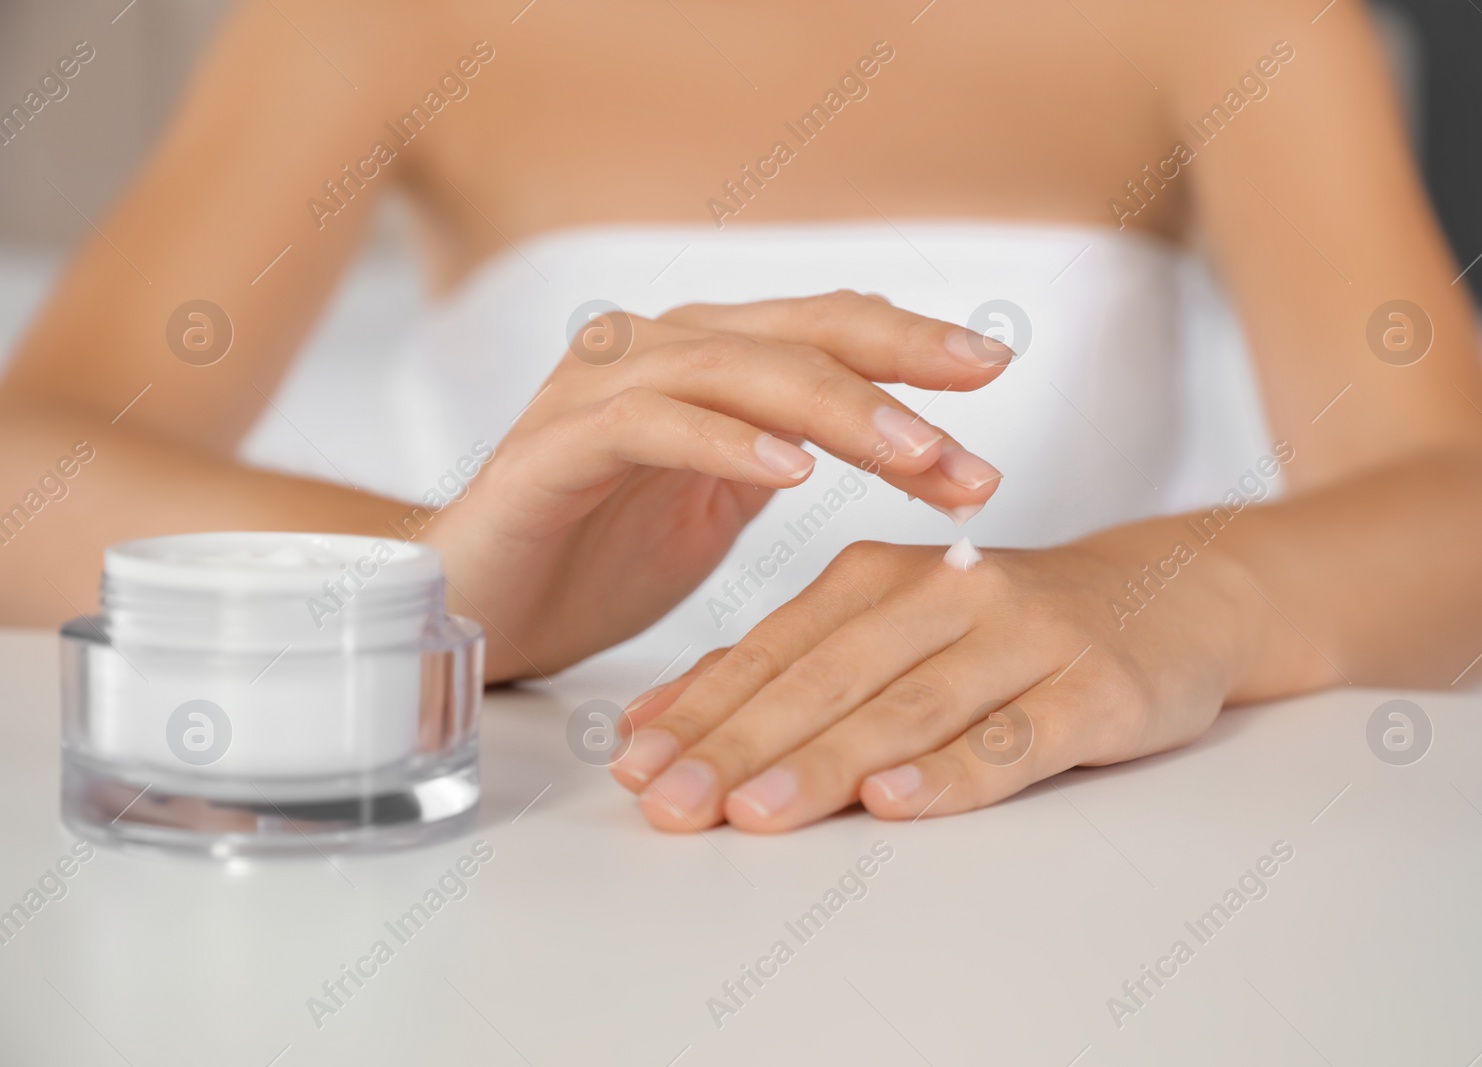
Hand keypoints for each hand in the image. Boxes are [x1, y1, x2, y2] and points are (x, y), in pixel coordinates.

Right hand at [422, 291, 1012, 680]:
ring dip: (836, 410)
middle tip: (980, 418)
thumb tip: (899, 440)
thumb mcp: (717, 503)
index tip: (993, 369)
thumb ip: (785, 451)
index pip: (825, 331)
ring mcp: (600, 390)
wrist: (476, 607)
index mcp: (704, 363)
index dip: (910, 343)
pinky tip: (792, 470)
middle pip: (798, 335)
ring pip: (736, 370)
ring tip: (917, 453)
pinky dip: (726, 442)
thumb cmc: (594, 556)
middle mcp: (656, 353)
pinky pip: (650, 425)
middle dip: (899, 373)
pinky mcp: (554, 446)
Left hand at [610, 528, 1248, 831]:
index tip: (636, 769)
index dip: (702, 711)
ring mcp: (1023, 637)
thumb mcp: (889, 626)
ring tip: (755, 811)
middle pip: (828, 677)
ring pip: (909, 706)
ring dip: (826, 761)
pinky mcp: (1093, 686)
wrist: (1166, 595)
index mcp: (880, 575)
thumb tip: (658, 720)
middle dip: (741, 744)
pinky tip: (896, 800)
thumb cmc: (1005, 625)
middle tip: (673, 802)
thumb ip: (782, 669)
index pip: (774, 650)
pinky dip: (954, 770)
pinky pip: (1016, 736)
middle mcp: (946, 593)